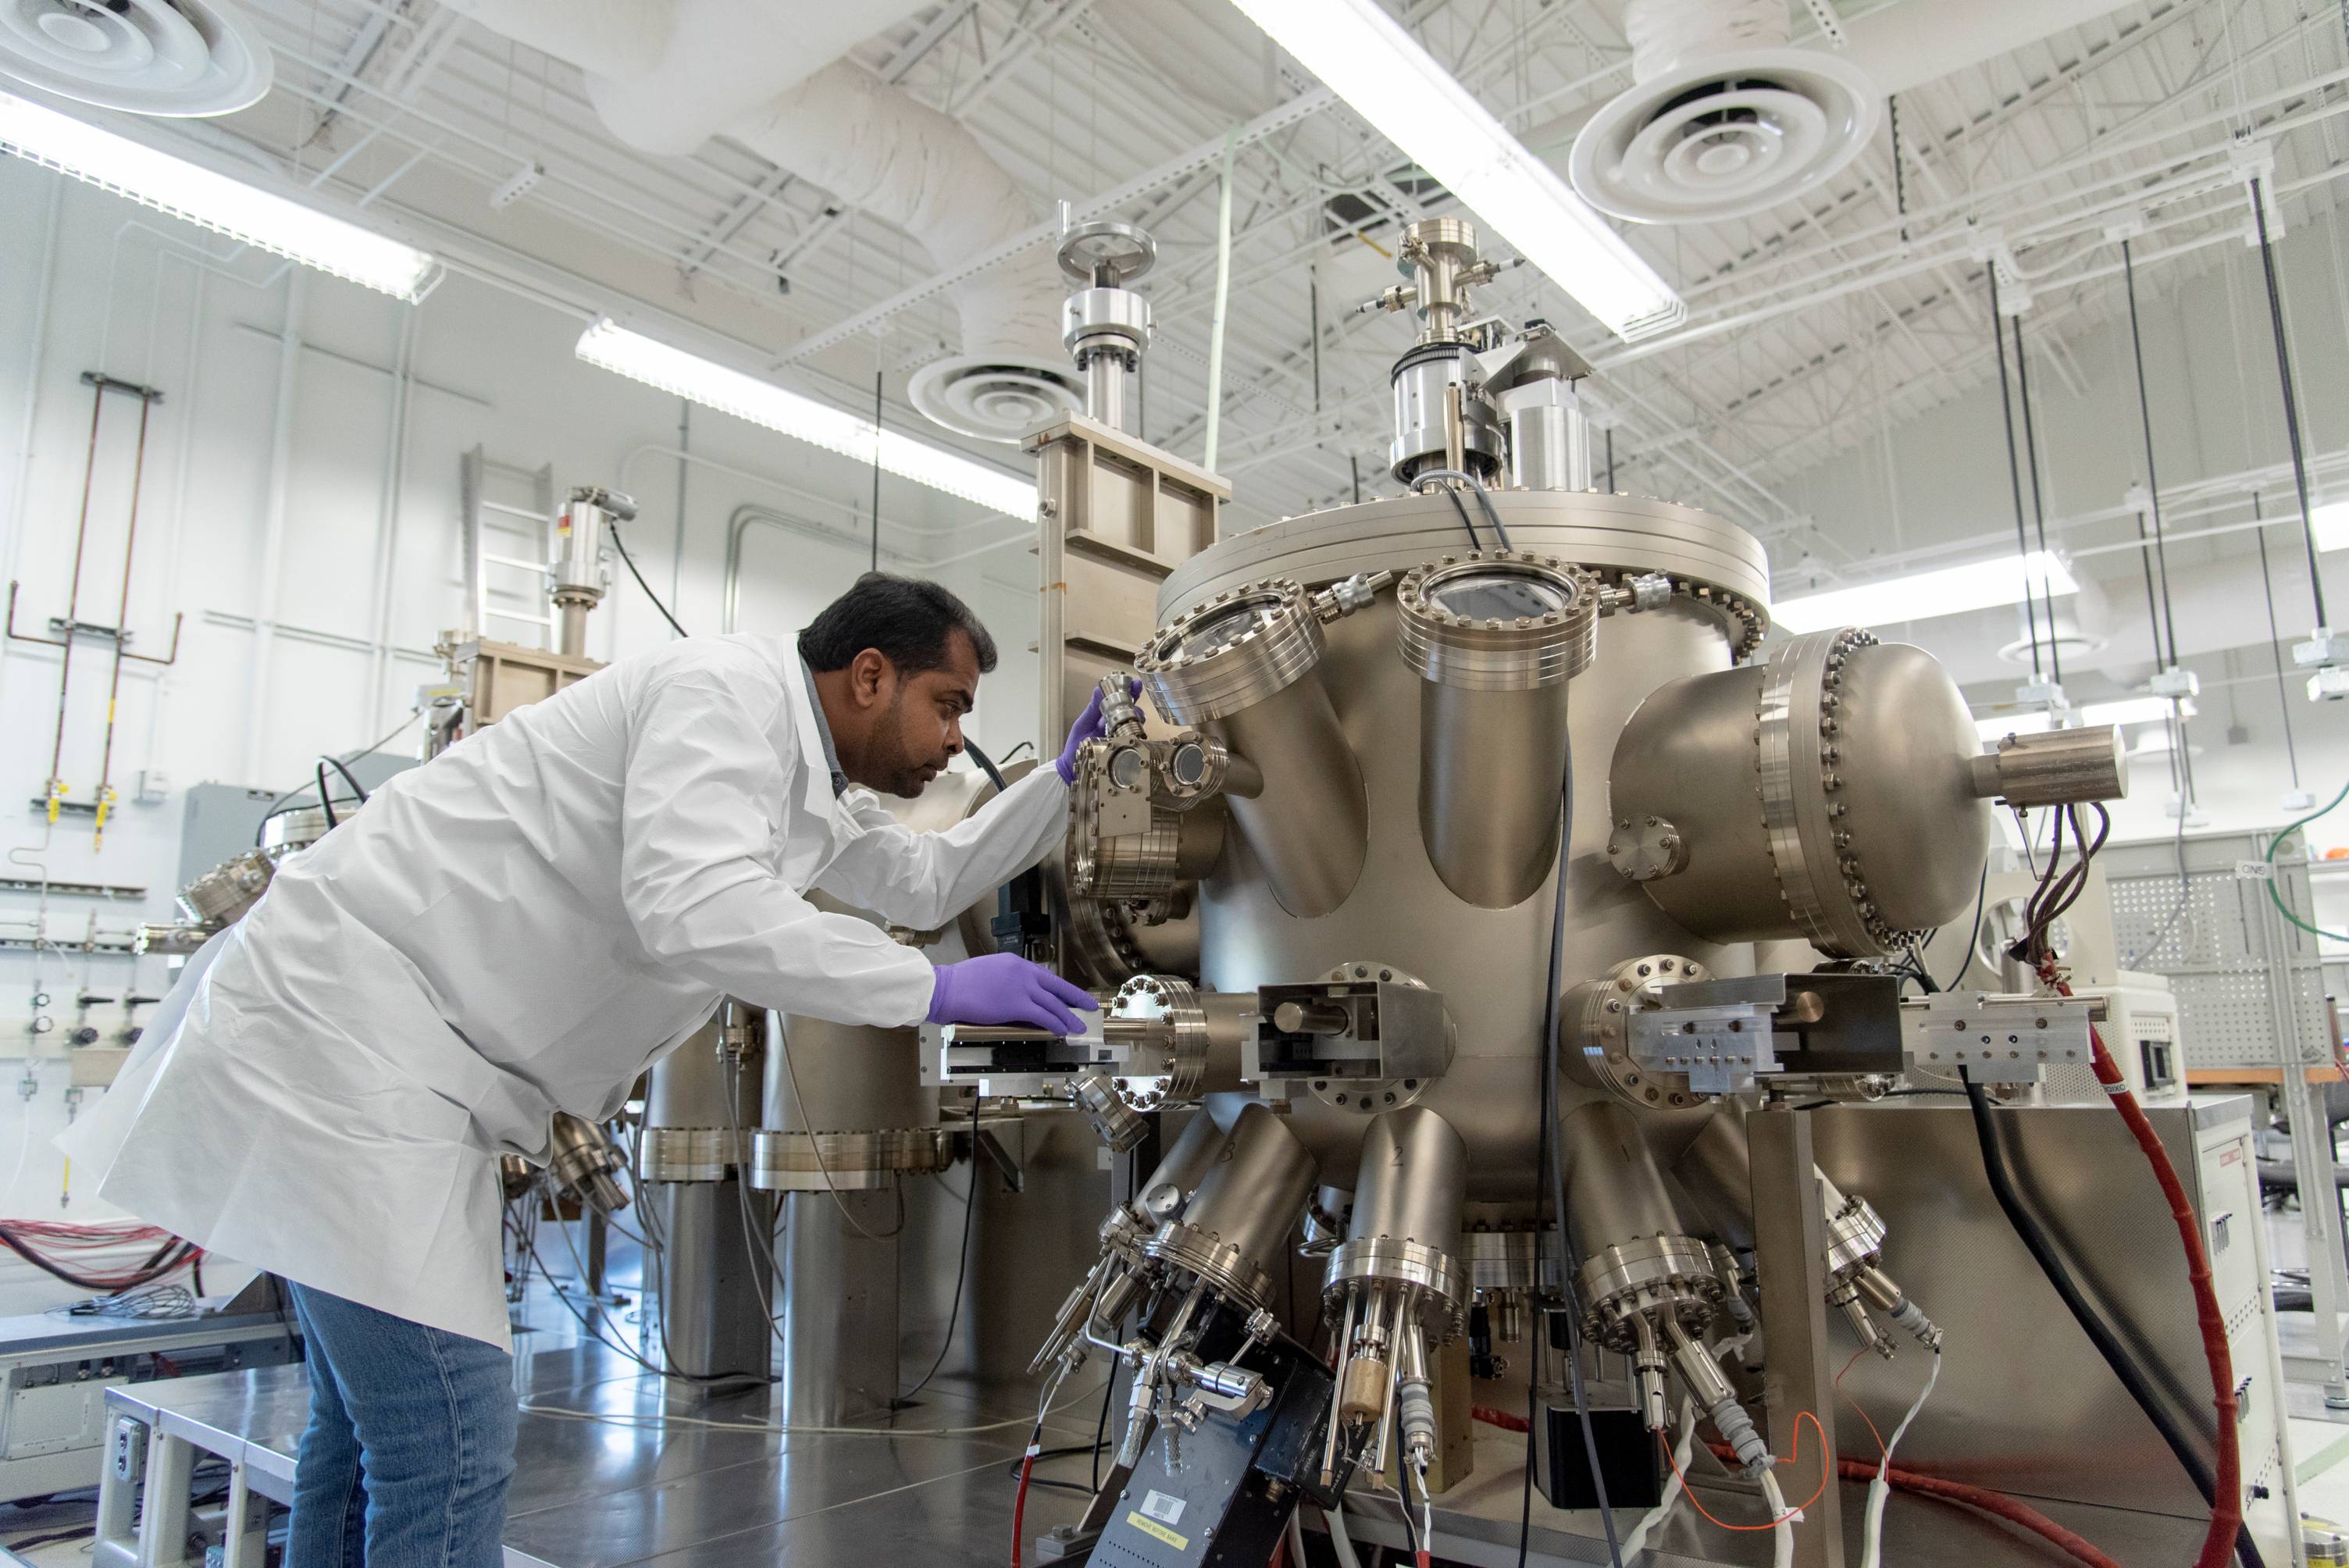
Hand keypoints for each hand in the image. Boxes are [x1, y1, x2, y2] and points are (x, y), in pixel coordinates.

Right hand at [927, 953, 1098, 1034]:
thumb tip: (1020, 996)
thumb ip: (1008, 981)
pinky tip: (1063, 1031)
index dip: (1062, 988)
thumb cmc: (960, 983)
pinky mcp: (1017, 1004)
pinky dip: (1056, 1024)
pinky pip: (1044, 1016)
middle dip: (1077, 997)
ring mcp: (1022, 987)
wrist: (946, 988)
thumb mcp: (990, 972)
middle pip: (1058, 987)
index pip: (1046, 977)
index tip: (1072, 994)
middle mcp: (1024, 972)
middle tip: (1090, 1005)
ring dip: (1069, 1017)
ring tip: (1079, 1025)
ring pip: (1054, 1004)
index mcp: (1016, 963)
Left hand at [1056, 677, 1141, 783]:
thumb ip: (1092, 709)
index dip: (1127, 689)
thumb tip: (1099, 689)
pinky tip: (1136, 729)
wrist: (1073, 768)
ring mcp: (1120, 735)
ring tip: (1135, 713)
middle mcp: (1114, 723)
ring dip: (1137, 714)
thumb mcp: (1083, 725)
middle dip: (1136, 697)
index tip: (1133, 683)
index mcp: (1104, 715)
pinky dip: (1137, 732)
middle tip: (1137, 690)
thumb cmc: (1076, 746)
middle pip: (1130, 707)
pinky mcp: (1124, 747)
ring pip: (1135, 721)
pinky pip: (1135, 737)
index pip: (1118, 698)